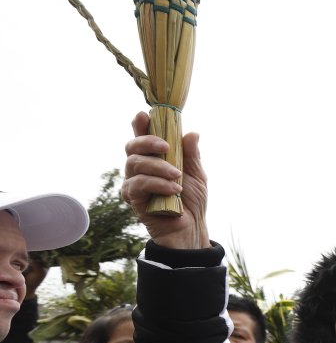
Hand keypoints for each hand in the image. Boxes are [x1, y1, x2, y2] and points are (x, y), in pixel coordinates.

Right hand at [121, 112, 209, 249]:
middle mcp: (140, 168)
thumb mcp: (197, 174)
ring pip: (135, 164)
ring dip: (158, 167)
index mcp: (154, 158)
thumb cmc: (191, 200)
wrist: (191, 227)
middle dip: (147, 142)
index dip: (140, 125)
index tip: (144, 115)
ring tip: (177, 176)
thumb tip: (192, 133)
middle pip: (132, 146)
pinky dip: (157, 184)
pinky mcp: (132, 199)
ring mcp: (133, 182)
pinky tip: (174, 190)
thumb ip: (192, 155)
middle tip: (166, 147)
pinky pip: (138, 184)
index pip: (143, 137)